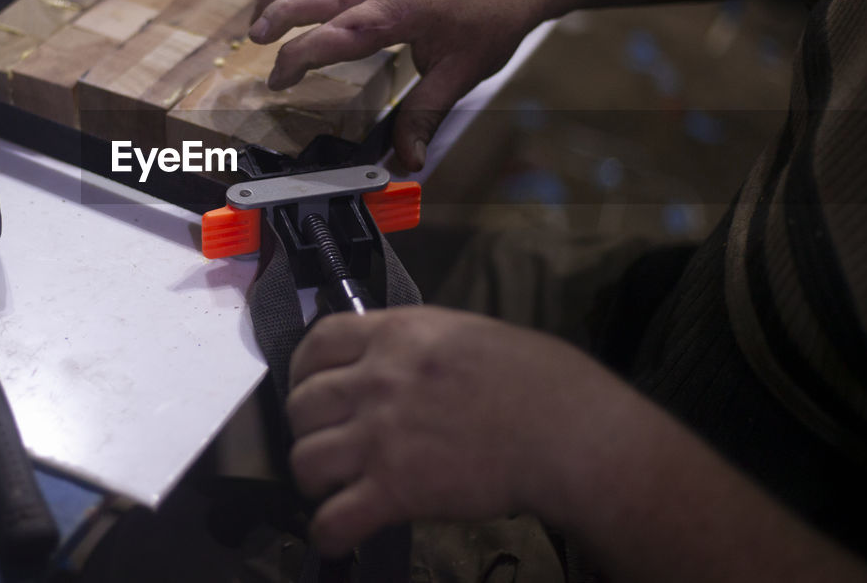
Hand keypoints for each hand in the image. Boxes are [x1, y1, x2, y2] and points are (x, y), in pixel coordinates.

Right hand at [248, 0, 554, 169]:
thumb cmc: (489, 22)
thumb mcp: (461, 76)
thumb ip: (425, 116)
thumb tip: (408, 160)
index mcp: (395, 13)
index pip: (329, 36)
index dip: (296, 59)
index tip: (278, 82)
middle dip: (273, 18)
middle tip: (254, 45)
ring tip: (259, 18)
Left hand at [285, 306, 617, 556]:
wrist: (566, 432)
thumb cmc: (533, 378)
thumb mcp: (463, 333)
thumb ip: (413, 344)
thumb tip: (386, 359)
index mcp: (396, 334)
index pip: (317, 342)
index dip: (303, 369)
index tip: (311, 387)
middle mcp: (377, 380)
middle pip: (301, 405)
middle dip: (307, 428)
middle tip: (328, 442)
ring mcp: (381, 436)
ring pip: (304, 461)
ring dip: (313, 478)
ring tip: (333, 487)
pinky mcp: (395, 490)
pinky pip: (332, 519)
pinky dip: (328, 532)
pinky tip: (338, 533)